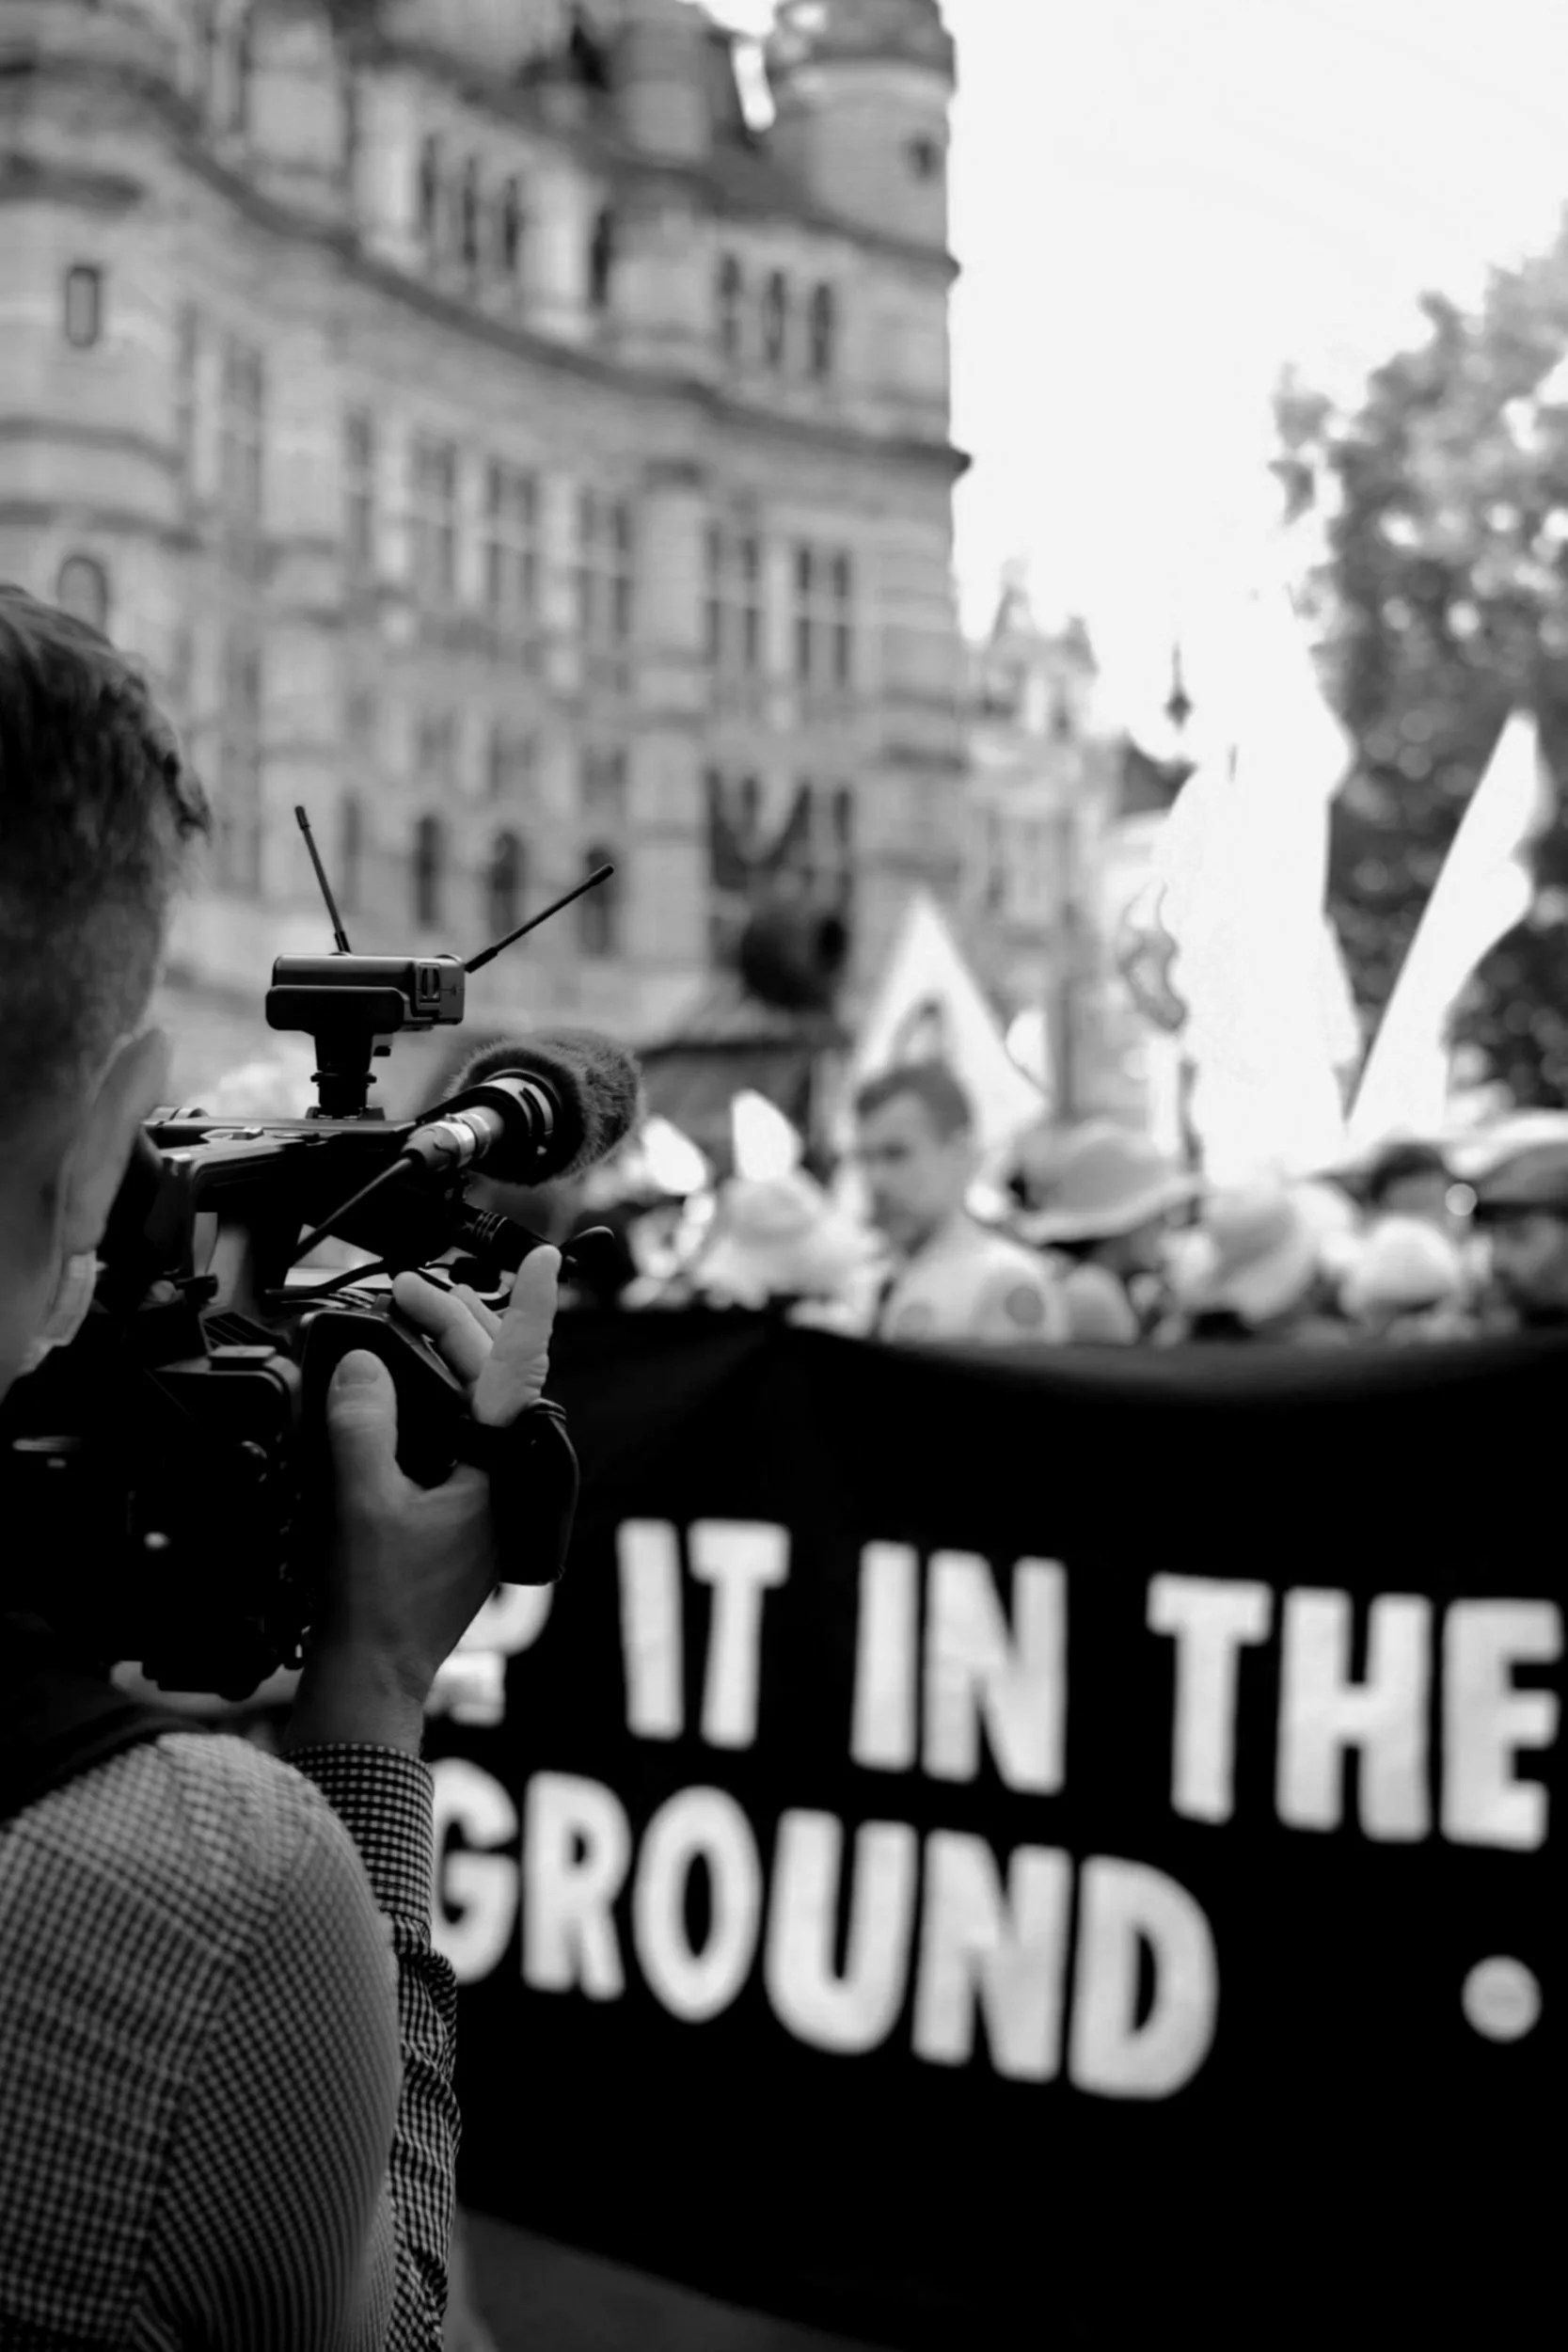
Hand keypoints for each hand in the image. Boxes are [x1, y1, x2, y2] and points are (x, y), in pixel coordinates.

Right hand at [292, 1248, 560, 1737]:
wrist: (374, 1674)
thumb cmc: (377, 1603)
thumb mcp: (363, 1503)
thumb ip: (362, 1426)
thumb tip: (361, 1363)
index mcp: (501, 1470)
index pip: (513, 1370)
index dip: (520, 1307)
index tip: (541, 1258)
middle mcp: (508, 1479)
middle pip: (498, 1378)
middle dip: (458, 1322)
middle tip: (407, 1290)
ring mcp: (490, 1496)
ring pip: (481, 1405)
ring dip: (449, 1358)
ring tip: (411, 1317)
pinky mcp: (466, 1511)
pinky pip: (461, 1433)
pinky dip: (438, 1399)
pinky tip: (407, 1385)